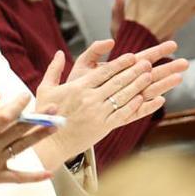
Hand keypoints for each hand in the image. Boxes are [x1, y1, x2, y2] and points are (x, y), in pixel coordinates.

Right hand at [0, 83, 54, 195]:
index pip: (2, 117)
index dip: (16, 106)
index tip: (25, 96)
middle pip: (18, 131)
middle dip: (37, 118)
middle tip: (53, 108)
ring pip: (21, 149)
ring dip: (39, 137)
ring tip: (55, 127)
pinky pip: (17, 178)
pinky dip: (33, 177)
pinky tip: (48, 173)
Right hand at [34, 41, 185, 163]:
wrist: (49, 142)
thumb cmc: (46, 115)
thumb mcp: (45, 89)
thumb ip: (54, 69)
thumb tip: (60, 53)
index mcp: (77, 88)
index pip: (103, 72)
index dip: (119, 63)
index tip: (132, 56)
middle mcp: (89, 99)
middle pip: (116, 82)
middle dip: (134, 71)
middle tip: (147, 63)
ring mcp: (98, 113)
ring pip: (122, 96)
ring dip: (138, 85)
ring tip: (150, 76)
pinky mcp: (103, 127)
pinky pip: (123, 114)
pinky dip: (136, 106)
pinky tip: (145, 99)